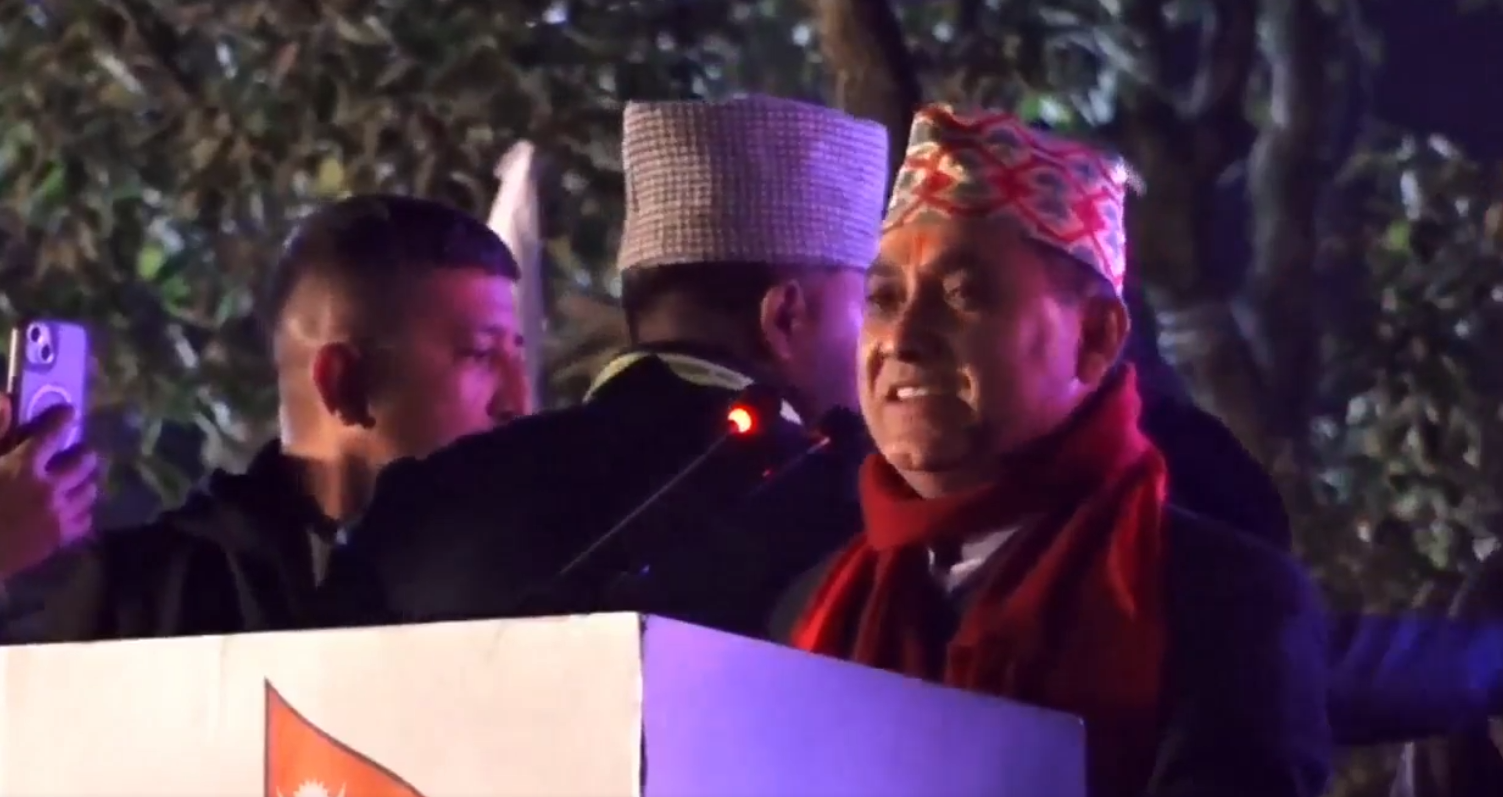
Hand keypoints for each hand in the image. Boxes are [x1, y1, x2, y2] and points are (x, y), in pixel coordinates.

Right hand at [0, 396, 98, 577]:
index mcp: (22, 466)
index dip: (62, 418)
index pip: (53, 433)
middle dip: (82, 451)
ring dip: (84, 480)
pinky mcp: (57, 540)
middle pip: (83, 462)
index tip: (68, 412)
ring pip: (88, 490)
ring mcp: (56, 515)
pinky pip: (85, 520)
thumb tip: (5, 399)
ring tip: (76, 478)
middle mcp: (48, 488)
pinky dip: (81, 510)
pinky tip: (71, 507)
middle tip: (77, 449)